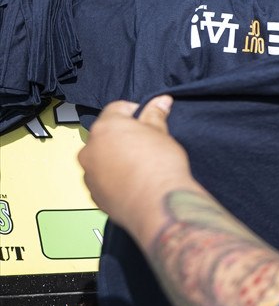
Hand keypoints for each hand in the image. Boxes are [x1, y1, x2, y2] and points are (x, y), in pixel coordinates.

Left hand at [78, 96, 197, 241]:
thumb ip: (156, 115)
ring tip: (141, 168)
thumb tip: (161, 101)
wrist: (158, 203)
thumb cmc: (160, 167)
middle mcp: (90, 149)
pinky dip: (115, 179)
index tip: (148, 120)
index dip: (135, 112)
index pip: (117, 109)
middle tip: (146, 146)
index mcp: (105, 127)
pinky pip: (103, 180)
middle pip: (106, 135)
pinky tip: (135, 183)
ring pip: (102, 159)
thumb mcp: (162, 133)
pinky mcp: (94, 194)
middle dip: (123, 138)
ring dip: (117, 159)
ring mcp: (89, 173)